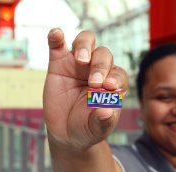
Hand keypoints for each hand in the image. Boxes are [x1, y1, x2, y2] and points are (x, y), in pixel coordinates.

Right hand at [43, 29, 127, 148]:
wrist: (67, 133)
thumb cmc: (88, 128)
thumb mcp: (98, 129)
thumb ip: (103, 121)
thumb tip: (106, 110)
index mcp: (112, 84)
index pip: (119, 74)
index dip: (116, 77)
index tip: (109, 87)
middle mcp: (98, 70)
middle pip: (104, 55)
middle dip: (101, 67)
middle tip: (95, 83)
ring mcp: (78, 65)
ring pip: (85, 42)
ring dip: (85, 46)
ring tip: (81, 59)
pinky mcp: (59, 64)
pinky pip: (58, 46)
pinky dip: (56, 38)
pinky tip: (56, 34)